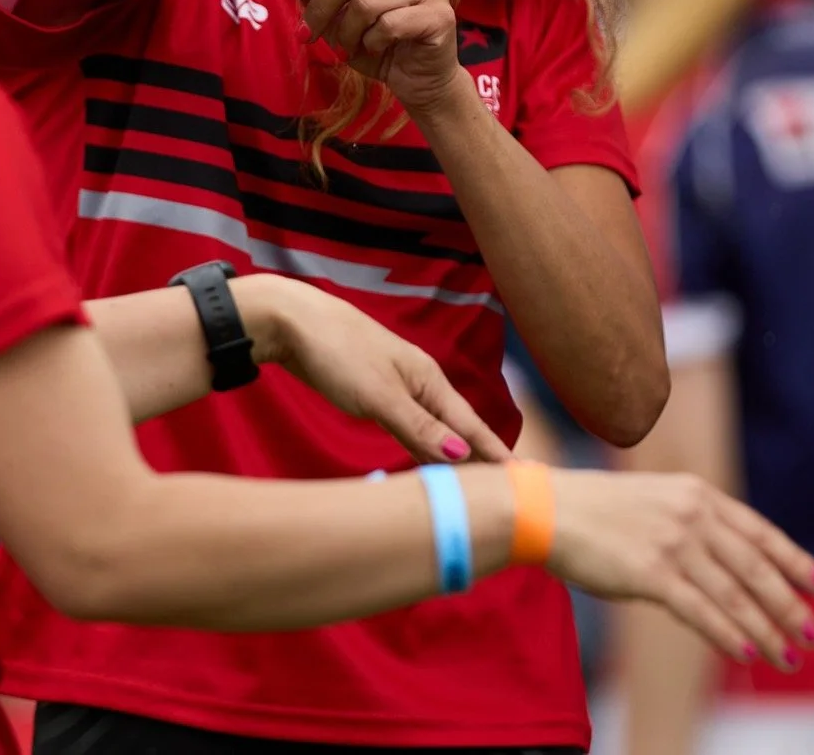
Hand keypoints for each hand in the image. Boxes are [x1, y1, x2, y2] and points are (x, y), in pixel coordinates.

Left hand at [241, 274, 509, 465]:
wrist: (289, 322)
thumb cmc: (335, 351)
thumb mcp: (379, 395)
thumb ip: (419, 427)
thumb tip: (460, 454)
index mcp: (428, 380)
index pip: (470, 425)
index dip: (495, 453)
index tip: (524, 477)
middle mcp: (418, 383)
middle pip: (456, 429)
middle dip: (481, 457)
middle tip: (507, 491)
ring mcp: (395, 388)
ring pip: (432, 430)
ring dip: (451, 456)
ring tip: (475, 486)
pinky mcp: (371, 393)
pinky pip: (409, 428)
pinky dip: (422, 448)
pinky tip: (426, 463)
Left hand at [289, 0, 465, 114]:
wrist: (419, 81)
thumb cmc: (378, 43)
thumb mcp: (339, 18)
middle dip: (322, 11)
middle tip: (312, 35)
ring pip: (365, 4)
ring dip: (348, 33)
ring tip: (353, 45)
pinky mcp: (440, 15)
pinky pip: (387, 26)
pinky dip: (372, 44)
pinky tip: (379, 49)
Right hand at [543, 468, 813, 671]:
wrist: (543, 509)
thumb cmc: (594, 510)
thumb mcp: (653, 500)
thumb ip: (692, 523)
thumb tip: (728, 564)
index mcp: (697, 494)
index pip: (760, 532)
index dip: (796, 561)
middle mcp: (692, 515)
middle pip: (756, 568)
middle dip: (789, 605)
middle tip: (813, 635)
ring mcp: (672, 544)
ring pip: (734, 595)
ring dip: (767, 630)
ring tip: (789, 657)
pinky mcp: (650, 573)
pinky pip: (700, 611)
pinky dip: (728, 635)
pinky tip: (748, 653)